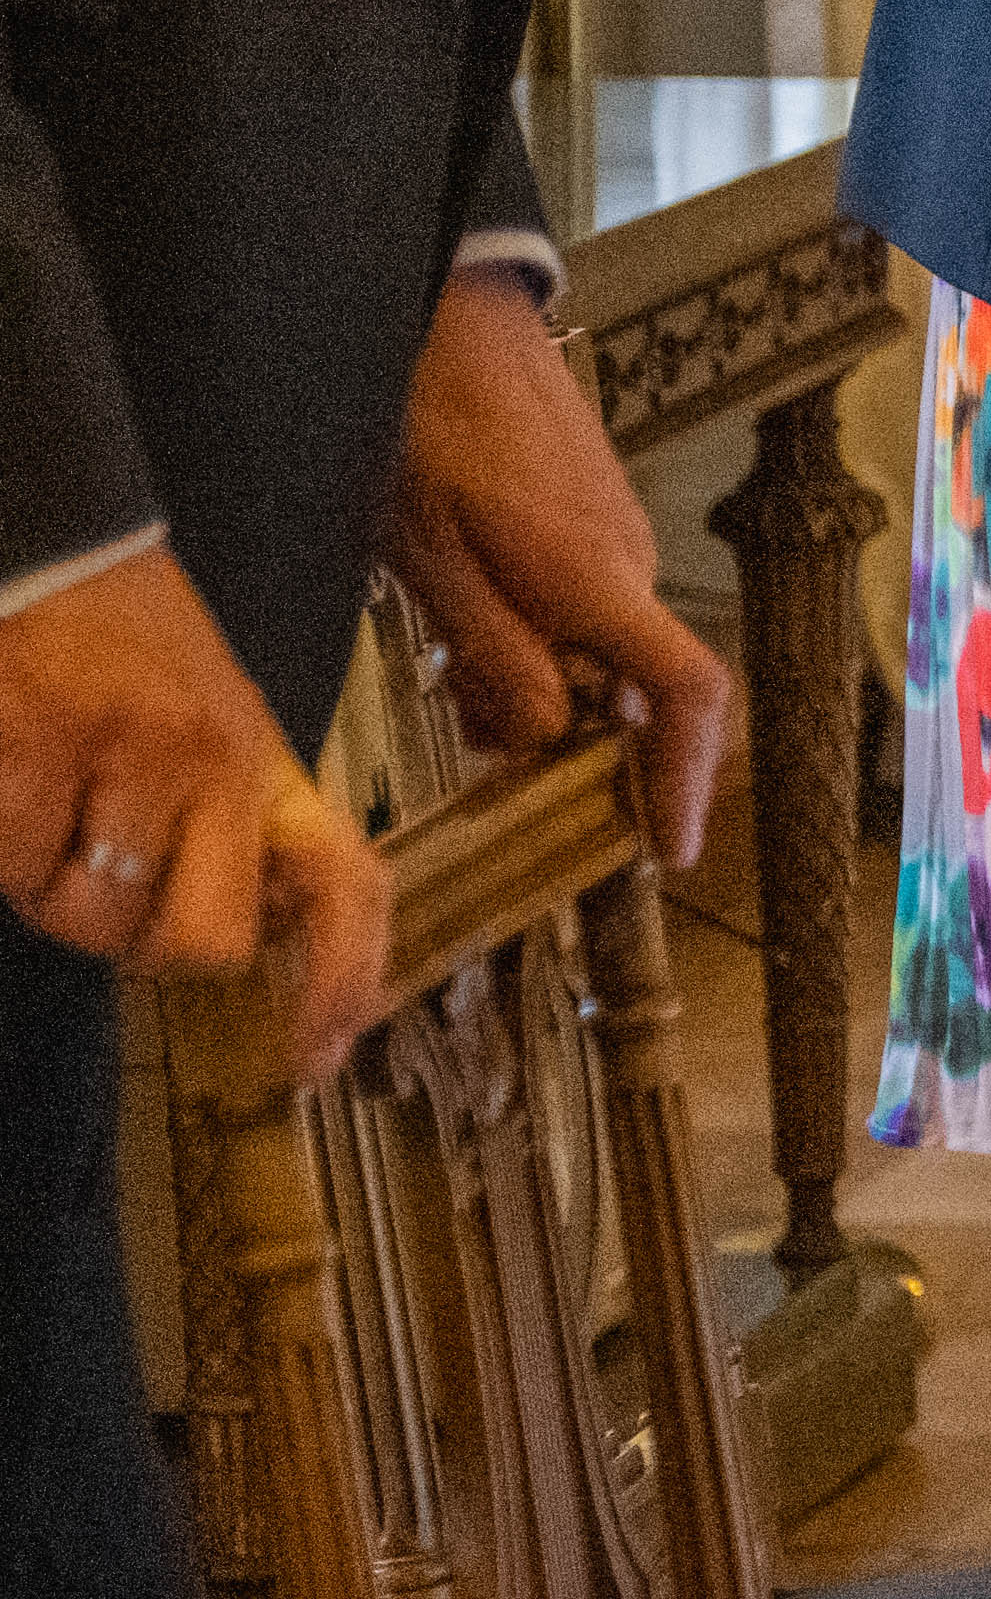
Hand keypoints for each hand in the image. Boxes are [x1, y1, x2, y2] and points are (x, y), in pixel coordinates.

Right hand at [0, 551, 388, 1084]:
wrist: (57, 542)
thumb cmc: (124, 645)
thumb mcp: (213, 729)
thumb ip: (230, 826)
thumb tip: (230, 936)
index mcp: (264, 764)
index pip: (348, 886)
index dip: (343, 982)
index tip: (316, 1056)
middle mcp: (212, 763)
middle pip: (196, 943)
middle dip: (136, 939)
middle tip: (102, 874)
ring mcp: (122, 757)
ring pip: (86, 913)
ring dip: (49, 883)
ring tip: (45, 800)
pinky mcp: (30, 749)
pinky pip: (12, 856)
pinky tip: (7, 777)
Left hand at [380, 271, 735, 886]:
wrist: (448, 314)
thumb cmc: (425, 430)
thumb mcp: (425, 560)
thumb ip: (494, 655)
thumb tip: (551, 737)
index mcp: (595, 583)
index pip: (687, 698)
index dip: (688, 780)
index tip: (668, 845)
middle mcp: (630, 562)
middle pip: (629, 686)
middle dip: (564, 733)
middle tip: (469, 731)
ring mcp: (621, 532)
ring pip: (601, 646)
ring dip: (540, 678)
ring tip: (447, 660)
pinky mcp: (599, 509)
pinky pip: (589, 602)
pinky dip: (539, 633)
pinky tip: (468, 611)